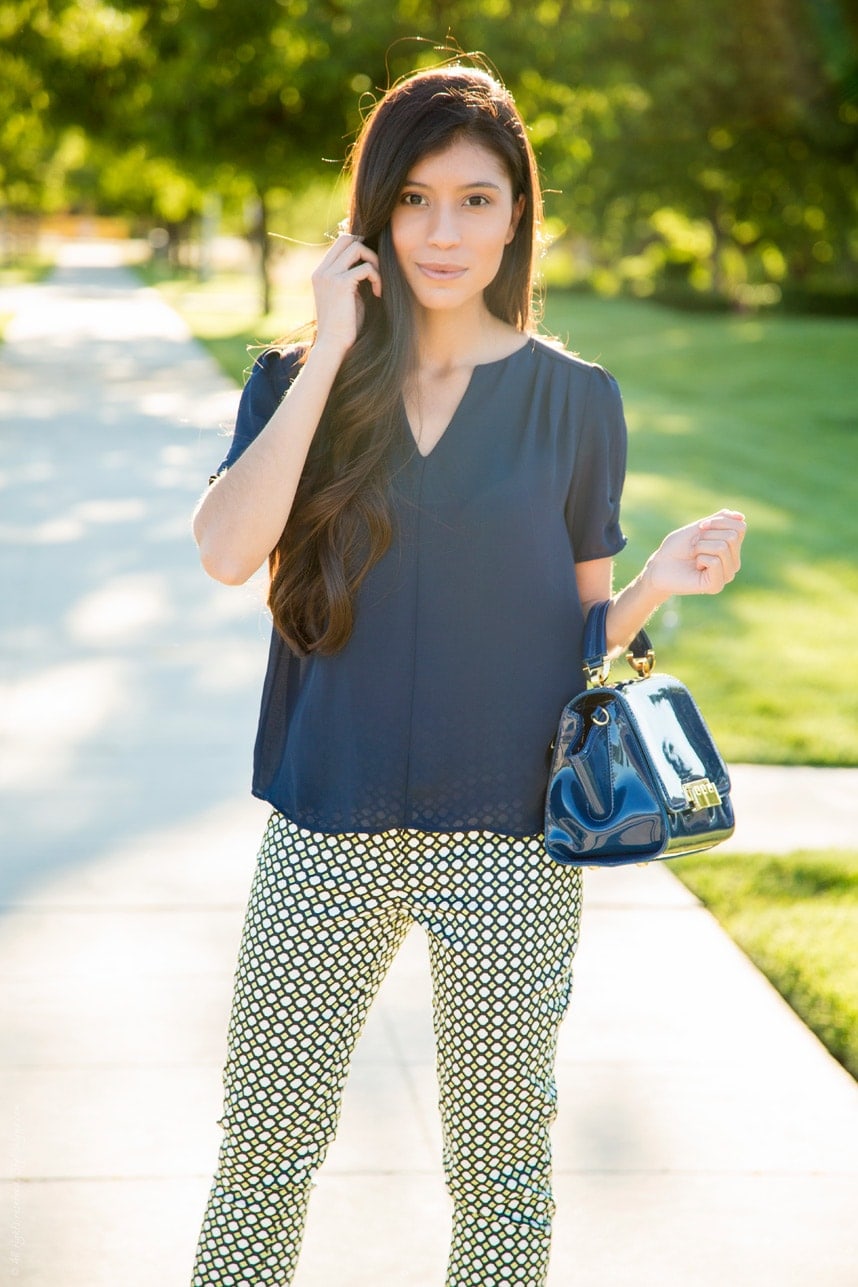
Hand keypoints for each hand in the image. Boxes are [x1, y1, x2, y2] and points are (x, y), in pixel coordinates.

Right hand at [311, 233, 381, 355]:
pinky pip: (365, 268)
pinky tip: (378, 293)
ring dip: (374, 262)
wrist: (333, 346)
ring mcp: (329, 276)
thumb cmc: (344, 326)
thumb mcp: (347, 297)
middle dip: (367, 249)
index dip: (360, 248)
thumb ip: (352, 278)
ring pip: (357, 247)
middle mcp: (322, 271)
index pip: (340, 243)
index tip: (371, 267)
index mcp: (320, 273)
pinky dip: (377, 277)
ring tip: (378, 283)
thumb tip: (369, 261)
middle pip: (347, 238)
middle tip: (377, 269)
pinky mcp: (341, 284)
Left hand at [643, 508, 746, 598]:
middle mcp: (733, 563)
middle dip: (707, 536)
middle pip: (732, 536)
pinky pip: (715, 562)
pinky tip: (695, 567)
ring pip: (722, 548)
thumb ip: (720, 520)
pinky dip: (700, 559)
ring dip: (701, 547)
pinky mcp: (716, 586)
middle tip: (694, 547)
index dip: (719, 522)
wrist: (659, 566)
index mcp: (731, 549)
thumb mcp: (699, 528)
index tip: (700, 527)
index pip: (740, 527)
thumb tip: (741, 517)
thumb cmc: (676, 548)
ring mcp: (726, 575)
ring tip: (694, 557)